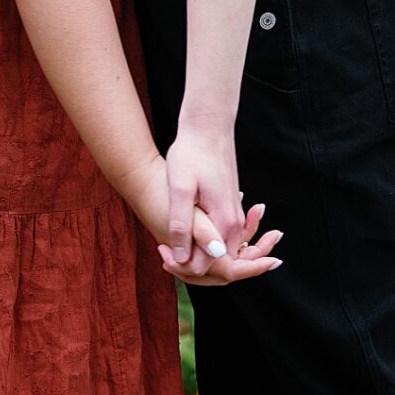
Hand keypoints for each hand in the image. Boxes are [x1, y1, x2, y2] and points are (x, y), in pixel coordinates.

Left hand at [127, 158, 279, 285]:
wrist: (208, 128)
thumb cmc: (191, 154)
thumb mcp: (180, 189)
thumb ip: (182, 225)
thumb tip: (182, 257)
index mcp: (224, 223)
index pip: (207, 265)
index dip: (181, 266)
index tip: (160, 251)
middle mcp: (234, 224)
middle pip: (215, 262)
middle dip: (188, 264)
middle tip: (161, 250)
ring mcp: (235, 216)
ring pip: (217, 251)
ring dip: (193, 252)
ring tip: (166, 242)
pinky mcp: (230, 208)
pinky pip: (219, 237)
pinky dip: (200, 241)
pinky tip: (181, 230)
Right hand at [171, 198, 282, 289]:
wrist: (142, 176)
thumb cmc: (162, 189)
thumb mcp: (185, 207)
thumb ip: (201, 233)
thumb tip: (221, 255)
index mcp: (193, 253)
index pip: (230, 271)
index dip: (253, 268)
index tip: (274, 260)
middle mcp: (192, 255)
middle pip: (230, 266)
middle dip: (254, 256)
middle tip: (275, 234)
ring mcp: (191, 247)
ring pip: (226, 255)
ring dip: (246, 244)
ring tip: (263, 223)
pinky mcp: (190, 236)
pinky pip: (217, 243)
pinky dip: (234, 235)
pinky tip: (245, 214)